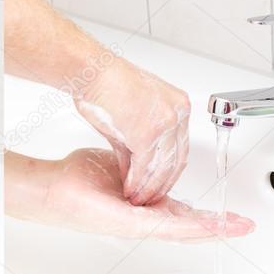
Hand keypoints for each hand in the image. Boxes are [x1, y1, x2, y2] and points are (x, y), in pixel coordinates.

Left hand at [17, 149, 252, 241]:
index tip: (228, 213)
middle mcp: (143, 220)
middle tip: (244, 225)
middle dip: (219, 225)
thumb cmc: (79, 180)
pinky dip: (191, 226)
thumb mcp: (120, 165)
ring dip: (213, 228)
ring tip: (236, 227)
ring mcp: (137, 225)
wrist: (52, 188)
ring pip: (183, 230)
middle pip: (189, 225)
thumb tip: (151, 157)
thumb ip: (139, 166)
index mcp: (143, 207)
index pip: (181, 212)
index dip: (207, 213)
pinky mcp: (130, 225)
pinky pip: (166, 226)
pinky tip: (209, 226)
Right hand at [76, 57, 191, 204]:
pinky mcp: (149, 134)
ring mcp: (166, 123)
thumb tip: (135, 168)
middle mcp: (177, 114)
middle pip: (177, 160)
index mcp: (178, 105)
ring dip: (149, 188)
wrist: (93, 72)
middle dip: (162, 185)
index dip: (169, 171)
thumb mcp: (131, 116)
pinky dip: (137, 182)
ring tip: (138, 200)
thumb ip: (136, 143)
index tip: (159, 185)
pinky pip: (146, 166)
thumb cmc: (106, 86)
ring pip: (163, 167)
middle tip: (150, 200)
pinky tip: (130, 191)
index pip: (180, 147)